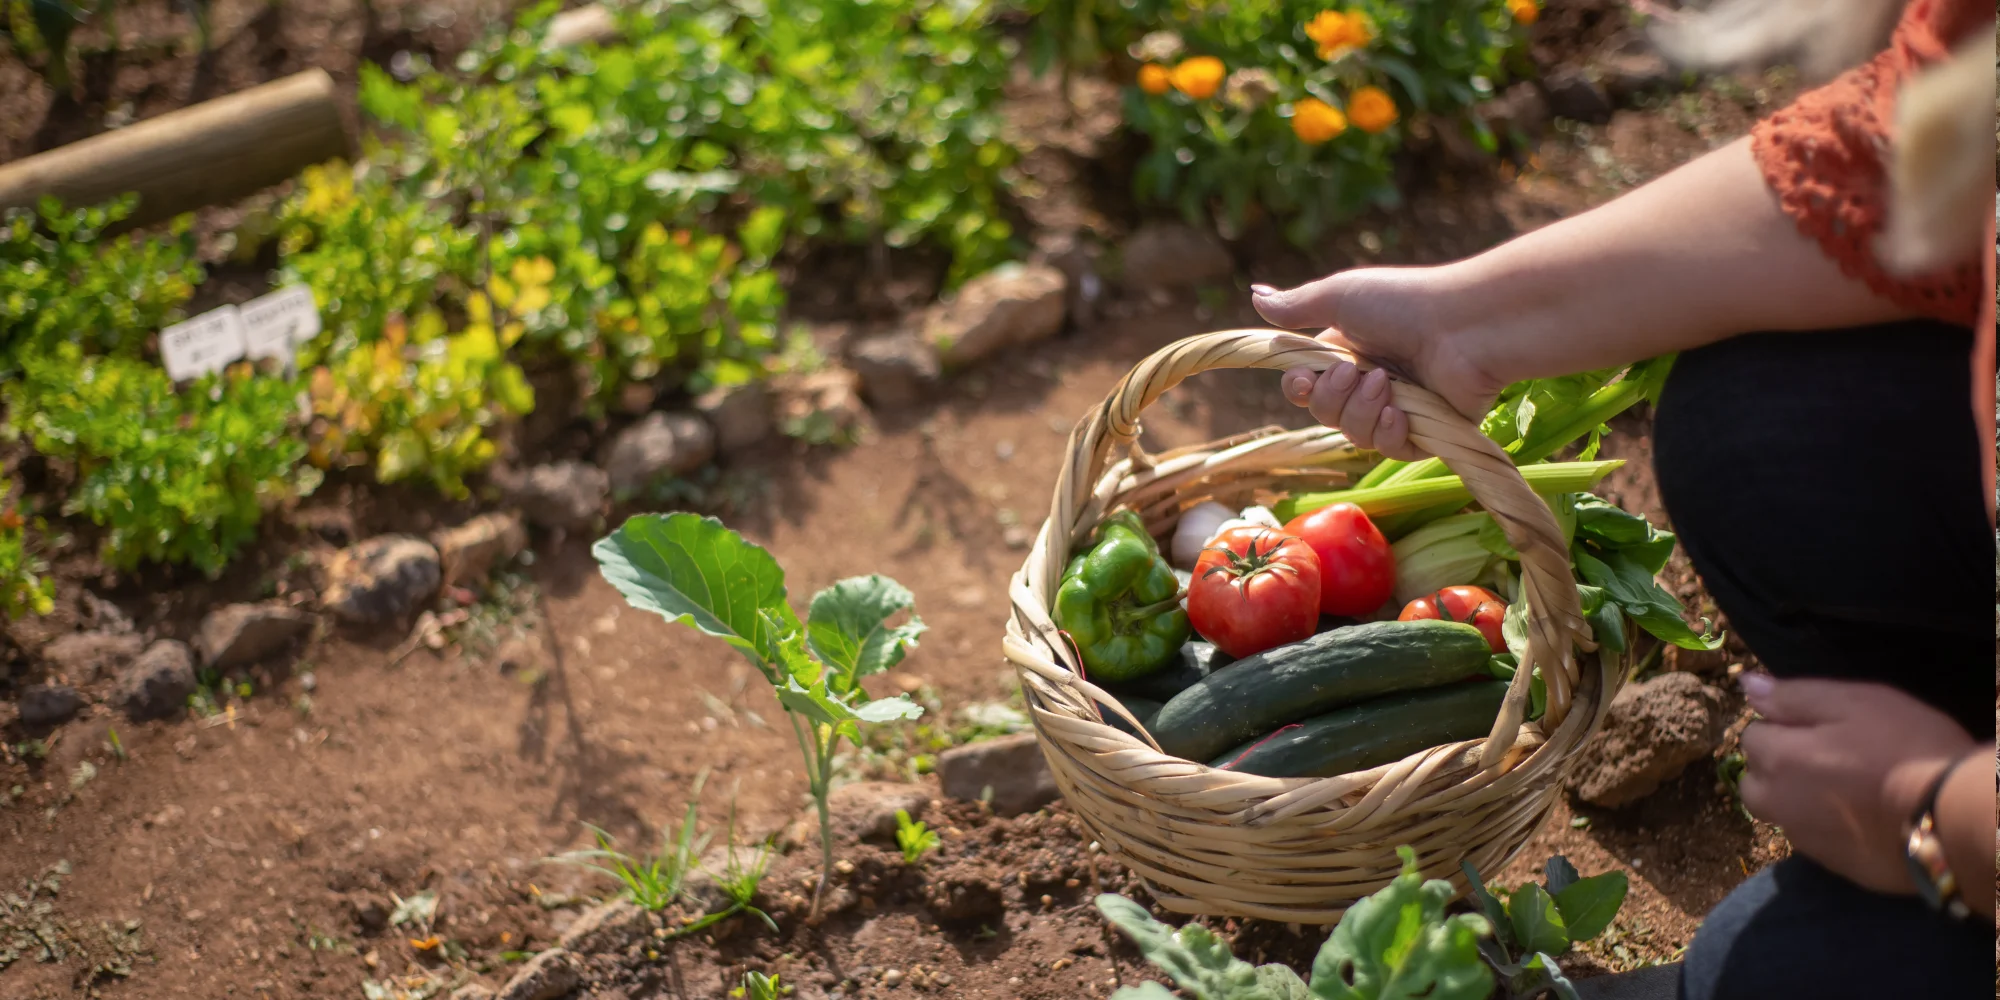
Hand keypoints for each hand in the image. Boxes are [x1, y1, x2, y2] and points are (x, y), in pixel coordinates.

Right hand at [1252, 267, 1502, 460]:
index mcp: (1348, 353)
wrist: (1465, 326)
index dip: (1298, 389)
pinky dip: (1388, 434)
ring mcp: (1398, 409)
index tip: (1302, 381)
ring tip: (1387, 385)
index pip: (1306, 386)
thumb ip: (1296, 306)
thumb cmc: (1405, 303)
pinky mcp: (1426, 432)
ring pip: (1353, 435)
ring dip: (1361, 412)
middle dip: (1332, 398)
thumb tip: (1254, 294)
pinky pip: (1389, 449)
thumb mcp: (1341, 296)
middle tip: (1355, 373)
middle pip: (1324, 414)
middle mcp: (1370, 382)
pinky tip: (1400, 415)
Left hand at [1737, 673, 1976, 895]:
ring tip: (1841, 788)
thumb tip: (1747, 684)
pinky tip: (1858, 816)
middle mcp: (1779, 804)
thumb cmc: (1906, 747)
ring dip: (1794, 800)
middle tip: (1823, 758)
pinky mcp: (1835, 866)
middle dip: (1774, 768)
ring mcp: (1806, 840)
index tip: (1817, 727)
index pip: (1752, 737)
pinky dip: (1824, 827)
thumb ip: (1793, 696)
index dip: (1782, 727)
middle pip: (1754, 782)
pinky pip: (1813, 841)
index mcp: (1778, 759)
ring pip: (1780, 815)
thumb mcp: (1853, 702)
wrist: (1952, 818)